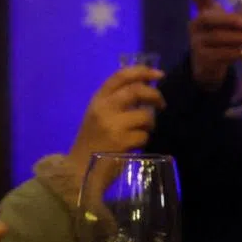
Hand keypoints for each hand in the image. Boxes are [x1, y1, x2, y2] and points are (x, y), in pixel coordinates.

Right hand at [66, 65, 165, 179]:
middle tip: (162, 104)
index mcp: (98, 99)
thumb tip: (146, 89)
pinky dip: (144, 140)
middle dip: (155, 95)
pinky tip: (134, 145)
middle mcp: (104, 108)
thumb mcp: (99, 116)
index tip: (159, 74)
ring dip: (150, 123)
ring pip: (145, 115)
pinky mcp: (121, 142)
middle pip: (137, 90)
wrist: (79, 170)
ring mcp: (113, 125)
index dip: (143, 71)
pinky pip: (144, 135)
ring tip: (143, 130)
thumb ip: (117, 102)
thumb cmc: (92, 142)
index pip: (121, 76)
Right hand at [189, 0, 241, 92]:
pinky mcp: (203, 58)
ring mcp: (197, 42)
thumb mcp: (232, 23)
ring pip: (217, 38)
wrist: (208, 66)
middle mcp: (196, 25)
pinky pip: (220, 55)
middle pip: (206, 18)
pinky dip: (236, 53)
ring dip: (238, 38)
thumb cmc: (222, 39)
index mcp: (203, 12)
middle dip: (226, 19)